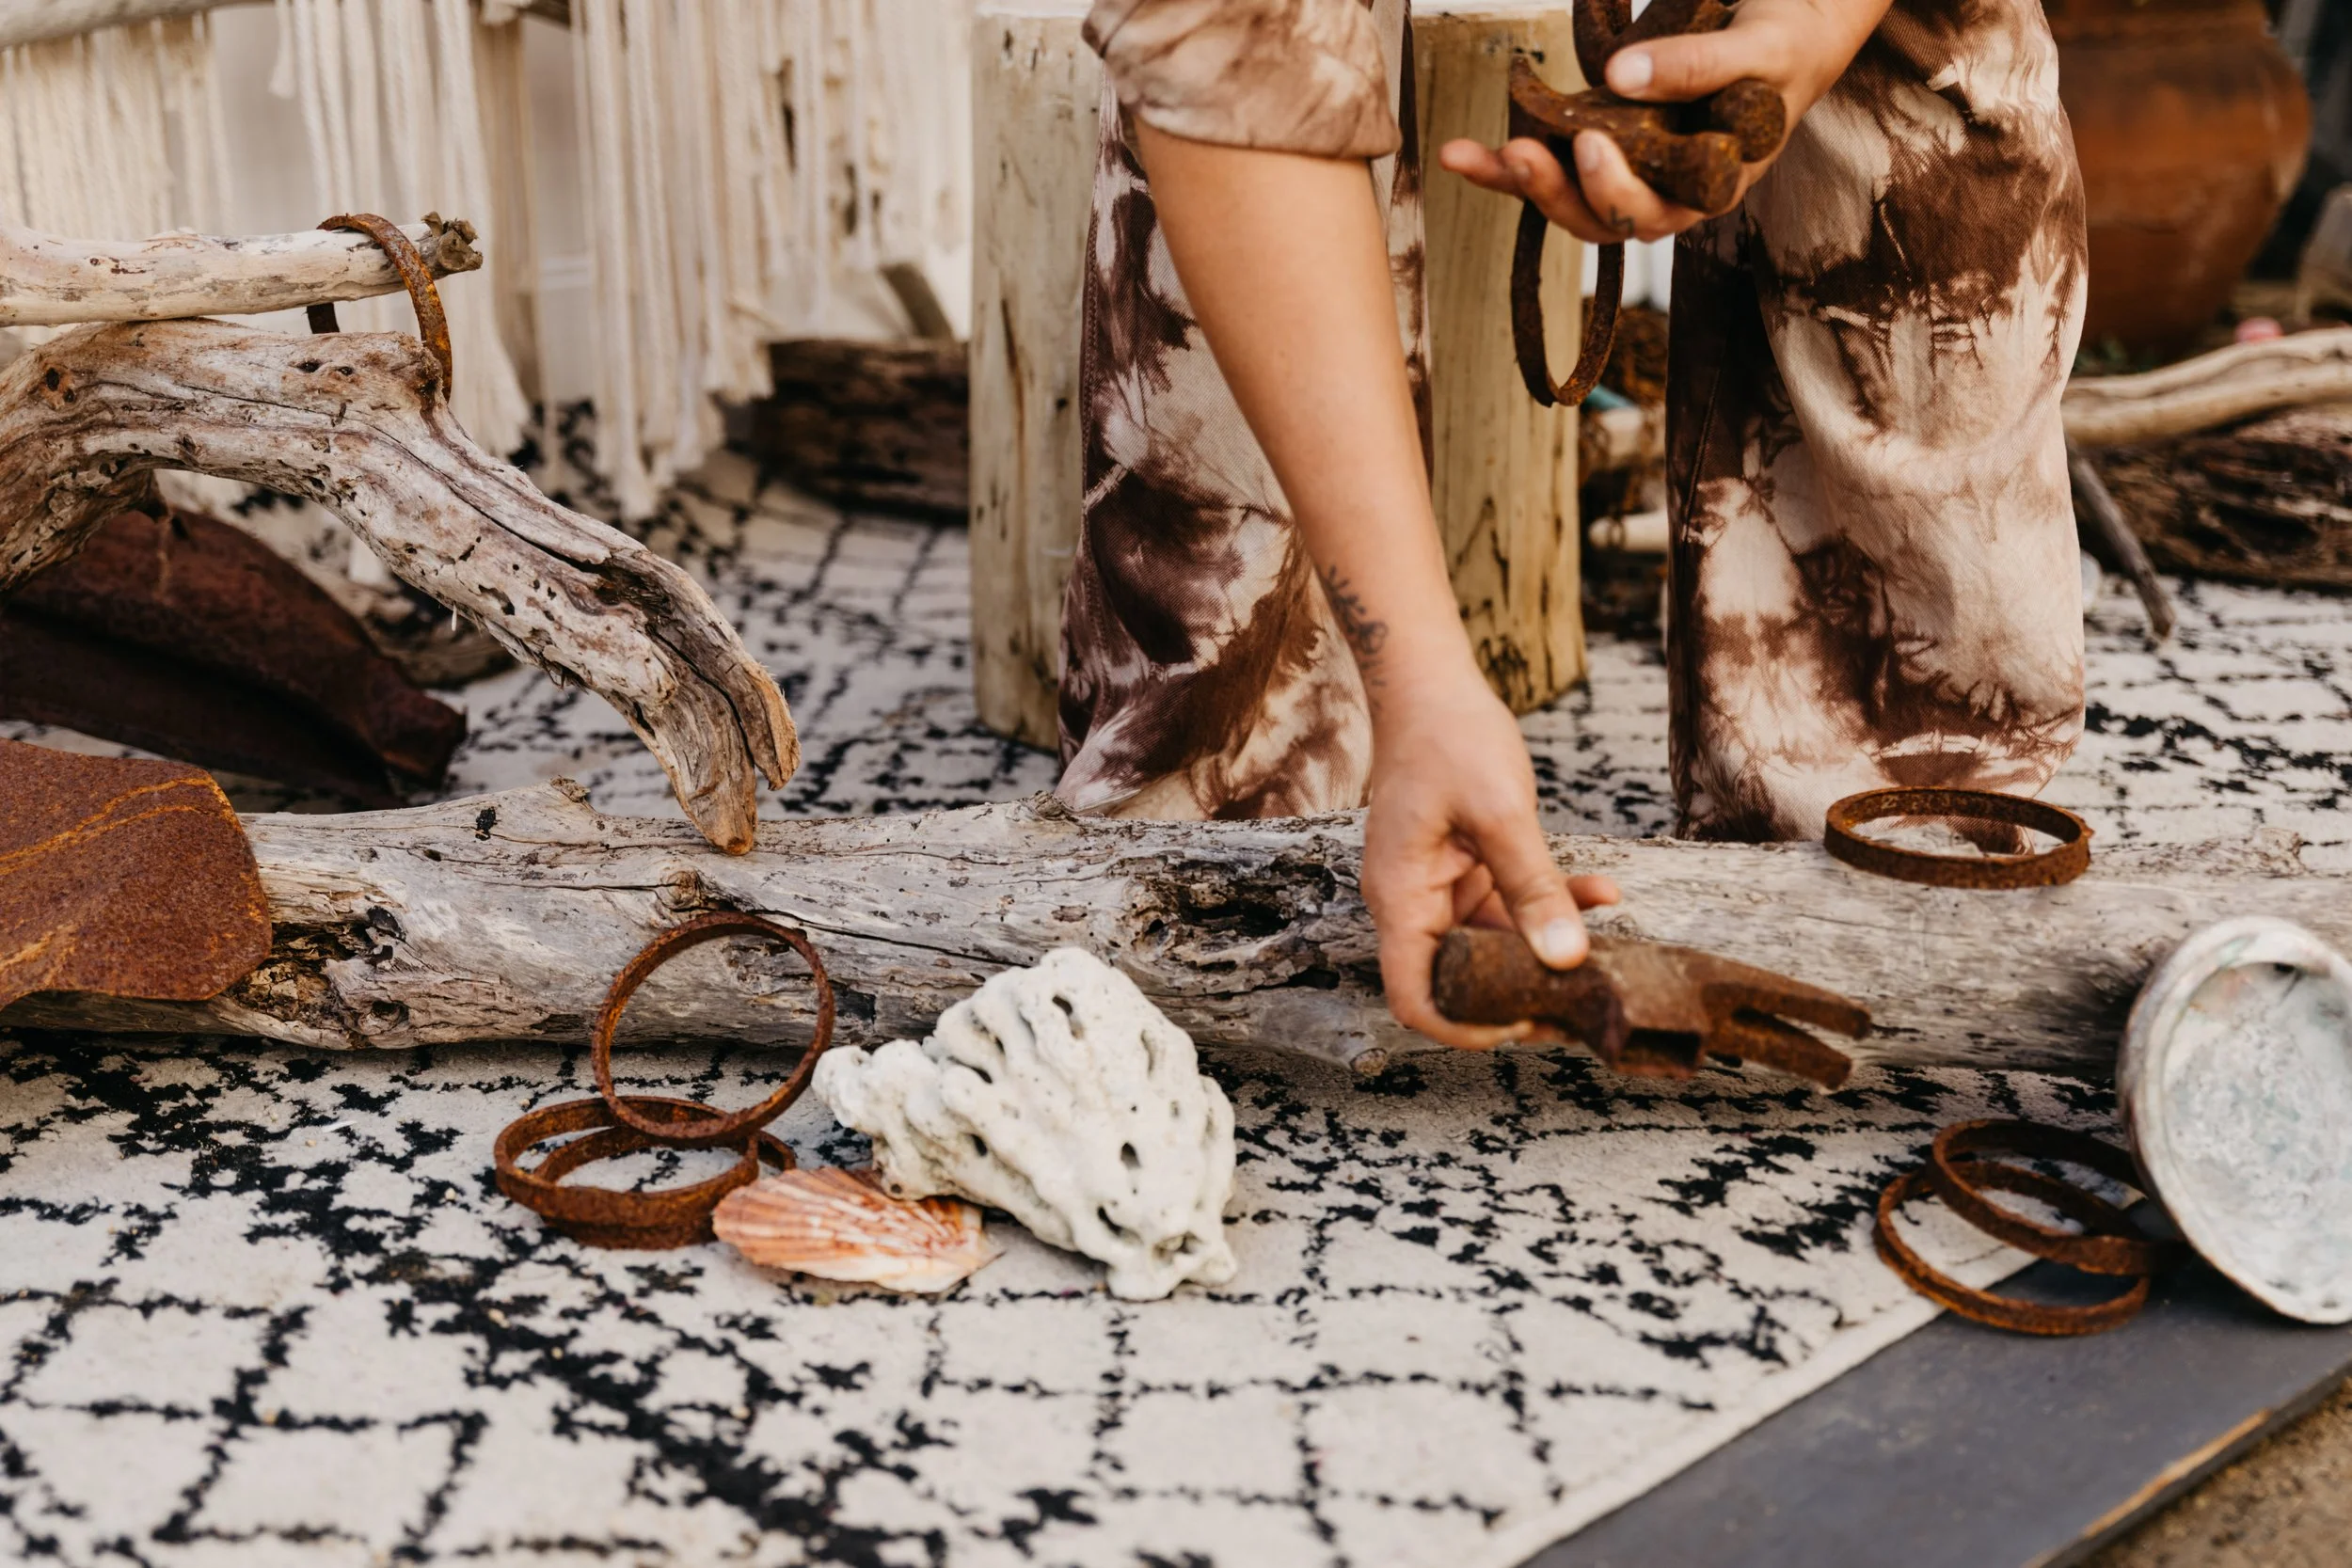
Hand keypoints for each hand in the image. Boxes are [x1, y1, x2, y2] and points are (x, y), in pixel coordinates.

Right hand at [1362, 665, 1620, 1047]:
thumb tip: (1565, 959)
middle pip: (1458, 980)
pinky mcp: (1467, 871)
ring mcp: (1440, 888)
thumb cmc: (1449, 738)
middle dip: (1519, 996)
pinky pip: (1510, 907)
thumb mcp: (1500, 812)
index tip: (1521, 1027)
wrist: (1431, 686)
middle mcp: (1414, 903)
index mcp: (1402, 898)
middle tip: (1580, 1005)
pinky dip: (1554, 905)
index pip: (1416, 996)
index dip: (1464, 1028)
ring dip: (1548, 948)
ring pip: (1494, 946)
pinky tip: (1604, 892)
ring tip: (1607, 953)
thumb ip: (1533, 887)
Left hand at [1435, 0, 1891, 243]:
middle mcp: (1665, 192)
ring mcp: (1630, 172)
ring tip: (1468, 157)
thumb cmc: (1781, 46)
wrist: (1788, 32)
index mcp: (1711, 186)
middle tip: (1518, 151)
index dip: (1617, 190)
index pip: (1657, 212)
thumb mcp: (1756, 50)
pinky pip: (1551, 164)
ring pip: (1567, 199)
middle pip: (1600, 218)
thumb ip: (1696, 64)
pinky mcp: (1603, 147)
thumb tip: (1619, 75)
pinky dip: (1503, 164)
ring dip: (1516, 182)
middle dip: (1553, 190)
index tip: (1590, 142)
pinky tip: (1457, 154)